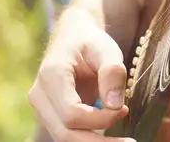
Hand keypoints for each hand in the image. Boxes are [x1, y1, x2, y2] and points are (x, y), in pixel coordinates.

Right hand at [29, 7, 132, 140]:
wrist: (72, 38)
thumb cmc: (90, 43)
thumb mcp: (106, 48)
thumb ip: (112, 72)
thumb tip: (114, 105)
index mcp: (51, 75)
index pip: (72, 113)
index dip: (100, 118)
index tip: (124, 109)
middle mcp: (39, 94)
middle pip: (64, 133)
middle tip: (130, 141)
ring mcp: (41, 107)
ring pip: (64, 137)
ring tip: (123, 140)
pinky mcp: (49, 115)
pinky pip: (67, 134)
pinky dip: (88, 138)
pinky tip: (109, 136)